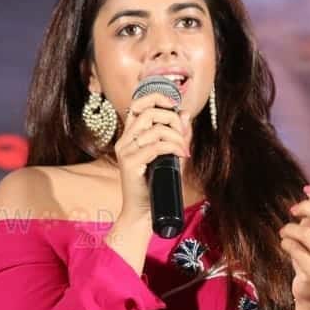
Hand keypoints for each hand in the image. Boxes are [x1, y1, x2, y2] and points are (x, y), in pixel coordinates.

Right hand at [112, 93, 191, 221]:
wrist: (143, 212)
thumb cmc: (156, 185)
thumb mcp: (171, 156)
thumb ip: (177, 135)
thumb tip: (185, 113)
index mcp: (130, 136)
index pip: (138, 104)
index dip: (156, 98)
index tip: (174, 104)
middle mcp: (124, 141)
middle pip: (148, 112)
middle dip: (172, 119)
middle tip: (183, 136)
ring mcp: (125, 151)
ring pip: (154, 128)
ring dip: (176, 136)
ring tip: (184, 149)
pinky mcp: (129, 163)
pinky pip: (156, 146)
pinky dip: (174, 147)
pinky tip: (182, 155)